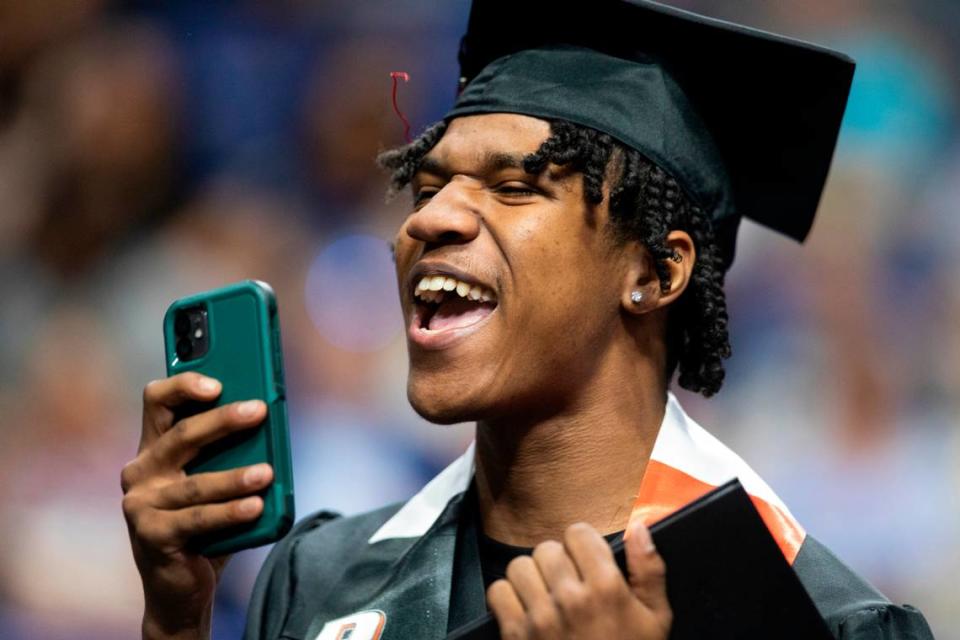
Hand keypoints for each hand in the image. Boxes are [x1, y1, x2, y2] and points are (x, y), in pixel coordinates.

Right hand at [121, 373, 272, 639]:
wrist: (182, 586)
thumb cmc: (206, 523)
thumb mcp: (216, 479)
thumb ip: (230, 451)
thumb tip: (268, 419)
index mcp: (154, 448)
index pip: (157, 400)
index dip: (184, 385)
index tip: (218, 382)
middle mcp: (141, 471)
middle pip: (180, 435)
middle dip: (222, 420)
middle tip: (259, 411)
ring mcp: (141, 504)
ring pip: (195, 483)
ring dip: (235, 476)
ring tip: (267, 472)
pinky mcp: (152, 536)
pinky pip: (198, 520)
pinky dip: (230, 512)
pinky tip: (255, 506)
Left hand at [487, 518, 671, 639]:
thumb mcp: (656, 619)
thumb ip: (649, 570)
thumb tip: (639, 528)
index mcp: (607, 588)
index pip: (578, 533)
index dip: (582, 544)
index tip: (585, 560)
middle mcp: (571, 598)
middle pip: (547, 549)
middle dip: (556, 562)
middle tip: (566, 583)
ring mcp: (541, 618)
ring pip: (519, 566)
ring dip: (531, 578)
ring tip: (545, 595)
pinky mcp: (517, 636)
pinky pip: (498, 592)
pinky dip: (507, 598)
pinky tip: (525, 610)